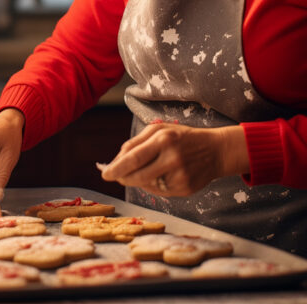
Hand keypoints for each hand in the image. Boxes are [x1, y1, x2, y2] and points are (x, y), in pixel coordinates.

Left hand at [99, 123, 249, 196]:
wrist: (216, 150)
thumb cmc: (182, 137)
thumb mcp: (159, 130)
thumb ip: (136, 142)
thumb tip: (116, 161)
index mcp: (163, 139)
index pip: (133, 157)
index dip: (116, 167)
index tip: (105, 173)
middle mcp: (172, 158)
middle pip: (137, 175)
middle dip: (122, 177)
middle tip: (114, 176)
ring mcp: (179, 176)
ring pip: (146, 185)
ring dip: (136, 181)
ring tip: (137, 171)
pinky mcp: (185, 189)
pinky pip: (159, 191)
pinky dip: (151, 185)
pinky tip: (157, 175)